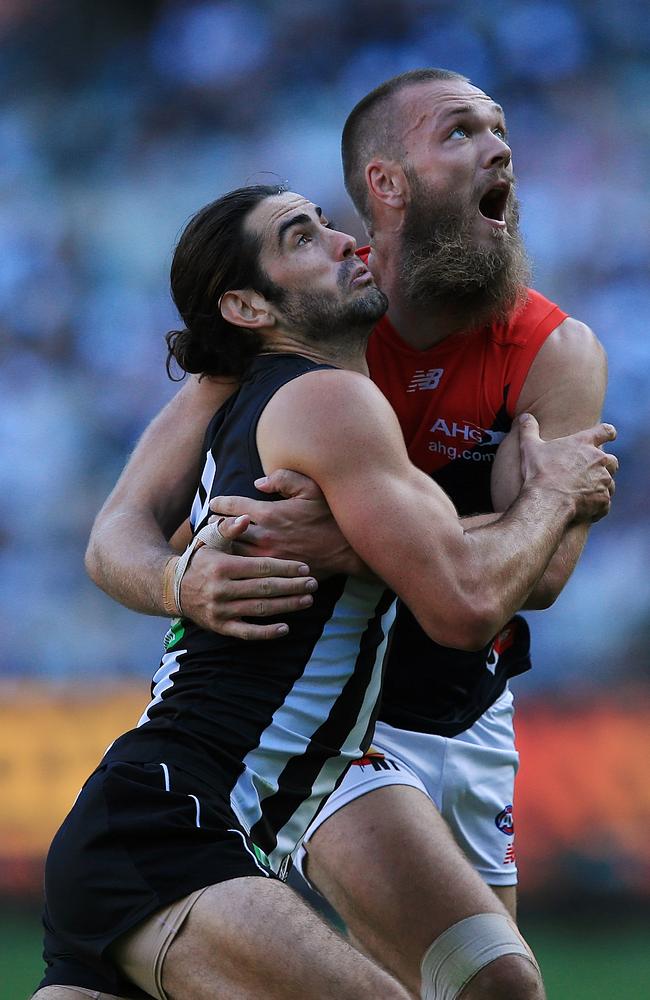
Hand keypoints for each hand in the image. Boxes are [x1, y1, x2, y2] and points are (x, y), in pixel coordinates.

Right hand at [179, 514, 317, 639]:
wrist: (173, 588)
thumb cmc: (200, 558)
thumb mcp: (209, 539)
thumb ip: (228, 527)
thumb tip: (246, 518)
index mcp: (222, 566)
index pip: (261, 567)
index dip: (285, 568)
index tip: (305, 568)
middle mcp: (221, 590)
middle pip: (265, 589)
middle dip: (292, 586)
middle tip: (313, 584)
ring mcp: (221, 610)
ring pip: (260, 610)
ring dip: (286, 606)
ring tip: (307, 600)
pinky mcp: (220, 627)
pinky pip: (247, 633)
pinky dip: (266, 633)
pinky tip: (286, 628)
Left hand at [210, 469, 364, 576]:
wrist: (347, 550)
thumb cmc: (329, 516)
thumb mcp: (310, 488)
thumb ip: (283, 478)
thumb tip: (258, 482)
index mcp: (269, 513)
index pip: (231, 506)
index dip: (219, 503)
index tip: (215, 503)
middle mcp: (264, 536)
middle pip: (225, 531)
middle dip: (215, 526)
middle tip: (209, 523)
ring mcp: (267, 557)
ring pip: (232, 552)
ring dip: (223, 545)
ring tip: (216, 541)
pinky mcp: (273, 572)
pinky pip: (247, 568)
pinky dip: (236, 562)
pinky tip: (233, 559)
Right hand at [518, 413, 617, 522]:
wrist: (547, 500)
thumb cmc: (540, 472)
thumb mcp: (530, 447)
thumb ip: (529, 429)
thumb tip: (525, 416)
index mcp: (584, 444)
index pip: (606, 431)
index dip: (608, 433)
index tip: (610, 435)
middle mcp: (599, 460)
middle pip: (612, 461)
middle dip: (605, 466)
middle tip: (590, 473)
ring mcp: (604, 481)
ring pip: (610, 483)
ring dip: (601, 487)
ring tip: (584, 493)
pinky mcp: (603, 500)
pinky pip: (604, 503)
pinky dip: (597, 505)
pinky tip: (584, 509)